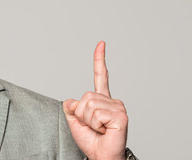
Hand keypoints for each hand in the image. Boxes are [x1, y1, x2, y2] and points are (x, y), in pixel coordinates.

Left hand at [63, 41, 127, 159]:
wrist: (101, 156)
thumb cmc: (92, 141)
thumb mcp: (74, 122)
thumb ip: (71, 108)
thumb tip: (72, 100)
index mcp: (101, 100)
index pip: (101, 76)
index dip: (99, 60)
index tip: (101, 44)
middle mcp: (111, 101)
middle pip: (84, 97)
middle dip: (81, 114)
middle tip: (93, 126)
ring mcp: (118, 107)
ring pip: (88, 105)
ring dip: (88, 121)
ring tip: (99, 129)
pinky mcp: (120, 115)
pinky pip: (96, 113)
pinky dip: (95, 124)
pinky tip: (104, 130)